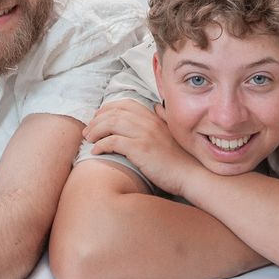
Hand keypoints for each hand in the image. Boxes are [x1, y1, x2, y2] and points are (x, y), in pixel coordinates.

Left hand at [84, 100, 202, 198]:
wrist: (190, 174)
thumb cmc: (180, 158)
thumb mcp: (172, 133)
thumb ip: (163, 118)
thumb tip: (157, 107)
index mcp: (154, 117)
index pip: (125, 104)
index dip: (108, 108)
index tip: (97, 118)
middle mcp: (149, 122)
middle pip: (114, 112)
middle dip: (96, 120)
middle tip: (88, 131)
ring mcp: (145, 134)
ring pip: (110, 124)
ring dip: (95, 131)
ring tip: (89, 140)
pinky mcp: (141, 149)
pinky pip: (113, 141)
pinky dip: (101, 145)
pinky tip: (96, 151)